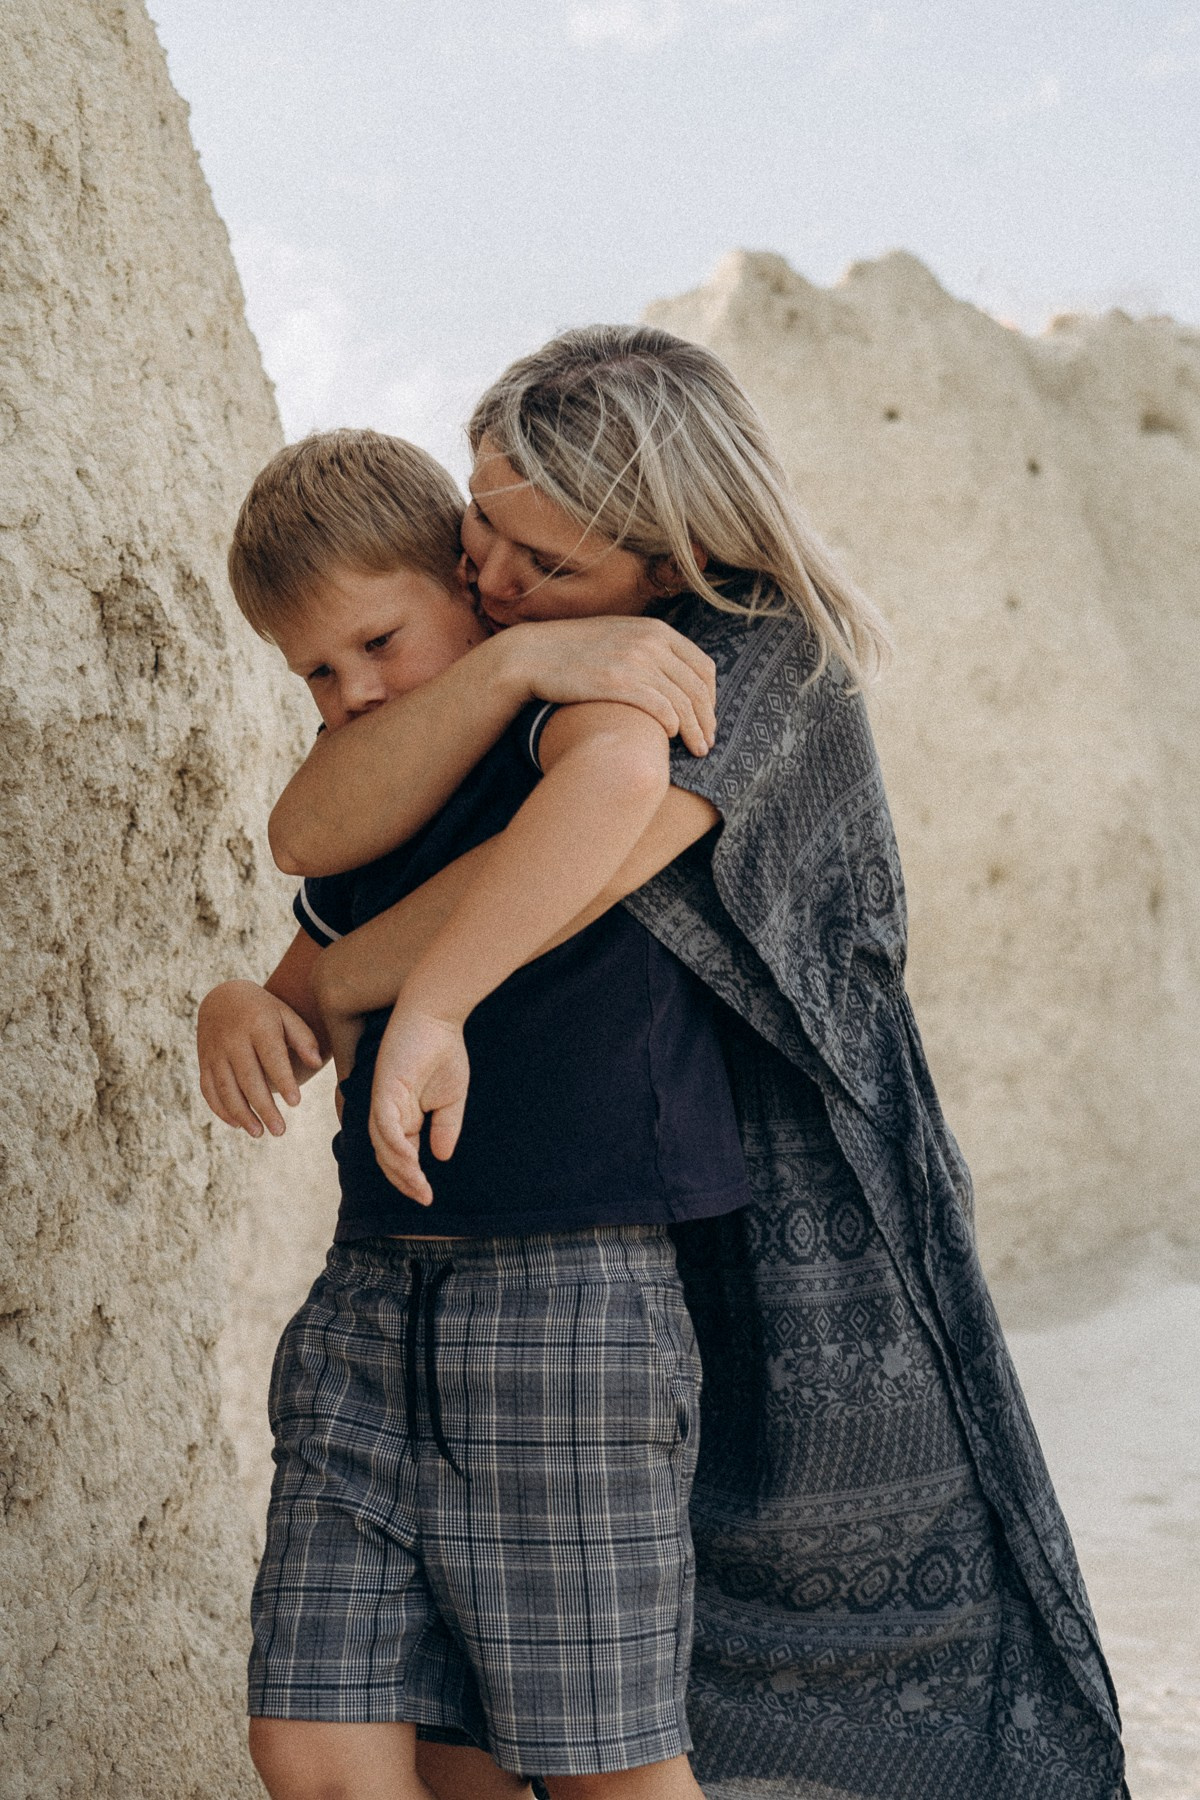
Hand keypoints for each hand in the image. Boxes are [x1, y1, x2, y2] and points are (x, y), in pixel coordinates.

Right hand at [197, 980, 323, 1136]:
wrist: (221, 997)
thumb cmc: (263, 1010)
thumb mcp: (285, 1014)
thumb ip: (303, 1037)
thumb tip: (316, 1064)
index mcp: (258, 1024)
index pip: (271, 1056)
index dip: (283, 1080)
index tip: (296, 1103)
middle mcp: (233, 1039)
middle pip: (248, 1079)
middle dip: (264, 1107)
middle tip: (280, 1131)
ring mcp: (214, 1051)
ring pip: (225, 1088)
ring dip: (241, 1114)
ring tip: (259, 1133)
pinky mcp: (203, 1061)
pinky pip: (208, 1090)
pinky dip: (221, 1110)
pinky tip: (238, 1125)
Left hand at [369, 1005, 469, 1204]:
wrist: (437, 1016)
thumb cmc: (444, 1051)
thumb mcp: (451, 1098)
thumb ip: (445, 1127)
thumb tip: (440, 1158)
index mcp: (402, 1115)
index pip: (399, 1154)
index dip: (410, 1178)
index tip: (428, 1197)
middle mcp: (388, 1111)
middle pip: (387, 1155)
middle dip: (403, 1180)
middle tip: (422, 1197)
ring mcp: (383, 1100)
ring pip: (383, 1144)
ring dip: (399, 1167)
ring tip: (417, 1184)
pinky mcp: (383, 1087)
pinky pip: (385, 1123)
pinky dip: (395, 1144)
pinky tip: (411, 1159)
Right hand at [506, 616, 716, 757]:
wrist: (534, 655)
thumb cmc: (576, 653)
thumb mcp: (619, 636)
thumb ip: (649, 649)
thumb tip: (675, 674)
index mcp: (656, 630)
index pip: (703, 666)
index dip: (712, 697)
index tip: (708, 718)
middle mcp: (650, 642)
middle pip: (697, 688)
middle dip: (708, 720)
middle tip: (709, 743)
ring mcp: (635, 660)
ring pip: (683, 702)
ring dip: (696, 731)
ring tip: (698, 750)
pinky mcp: (618, 681)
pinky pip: (660, 708)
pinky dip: (672, 725)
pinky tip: (670, 738)